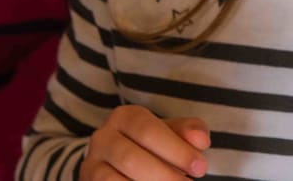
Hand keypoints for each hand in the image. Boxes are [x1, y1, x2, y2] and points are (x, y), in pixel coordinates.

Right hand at [81, 105, 209, 179]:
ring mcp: (91, 165)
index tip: (201, 167)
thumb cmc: (151, 146)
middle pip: (131, 158)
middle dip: (165, 175)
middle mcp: (102, 138)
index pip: (148, 130)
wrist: (116, 164)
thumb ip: (188, 132)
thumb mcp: (170, 134)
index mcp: (124, 117)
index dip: (176, 150)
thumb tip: (202, 140)